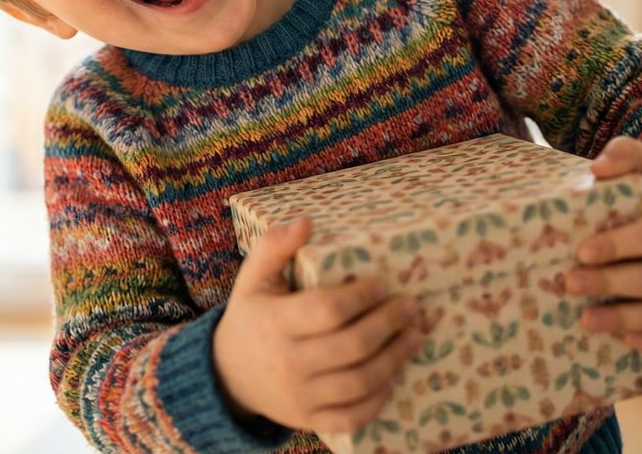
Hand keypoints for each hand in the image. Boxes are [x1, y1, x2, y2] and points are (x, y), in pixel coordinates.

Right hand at [214, 217, 422, 434]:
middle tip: (410, 308)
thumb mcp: (253, 279)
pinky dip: (378, 399)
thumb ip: (274, 247)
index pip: (327, 310)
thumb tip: (306, 222)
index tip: (381, 285)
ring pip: (358, 383)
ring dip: (394, 359)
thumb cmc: (250, 317)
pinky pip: (352, 417)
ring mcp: (300, 396)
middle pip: (351, 346)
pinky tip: (393, 377)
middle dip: (388, 324)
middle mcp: (288, 362)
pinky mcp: (309, 420)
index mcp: (274, 322)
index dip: (361, 297)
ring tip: (414, 337)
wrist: (227, 375)